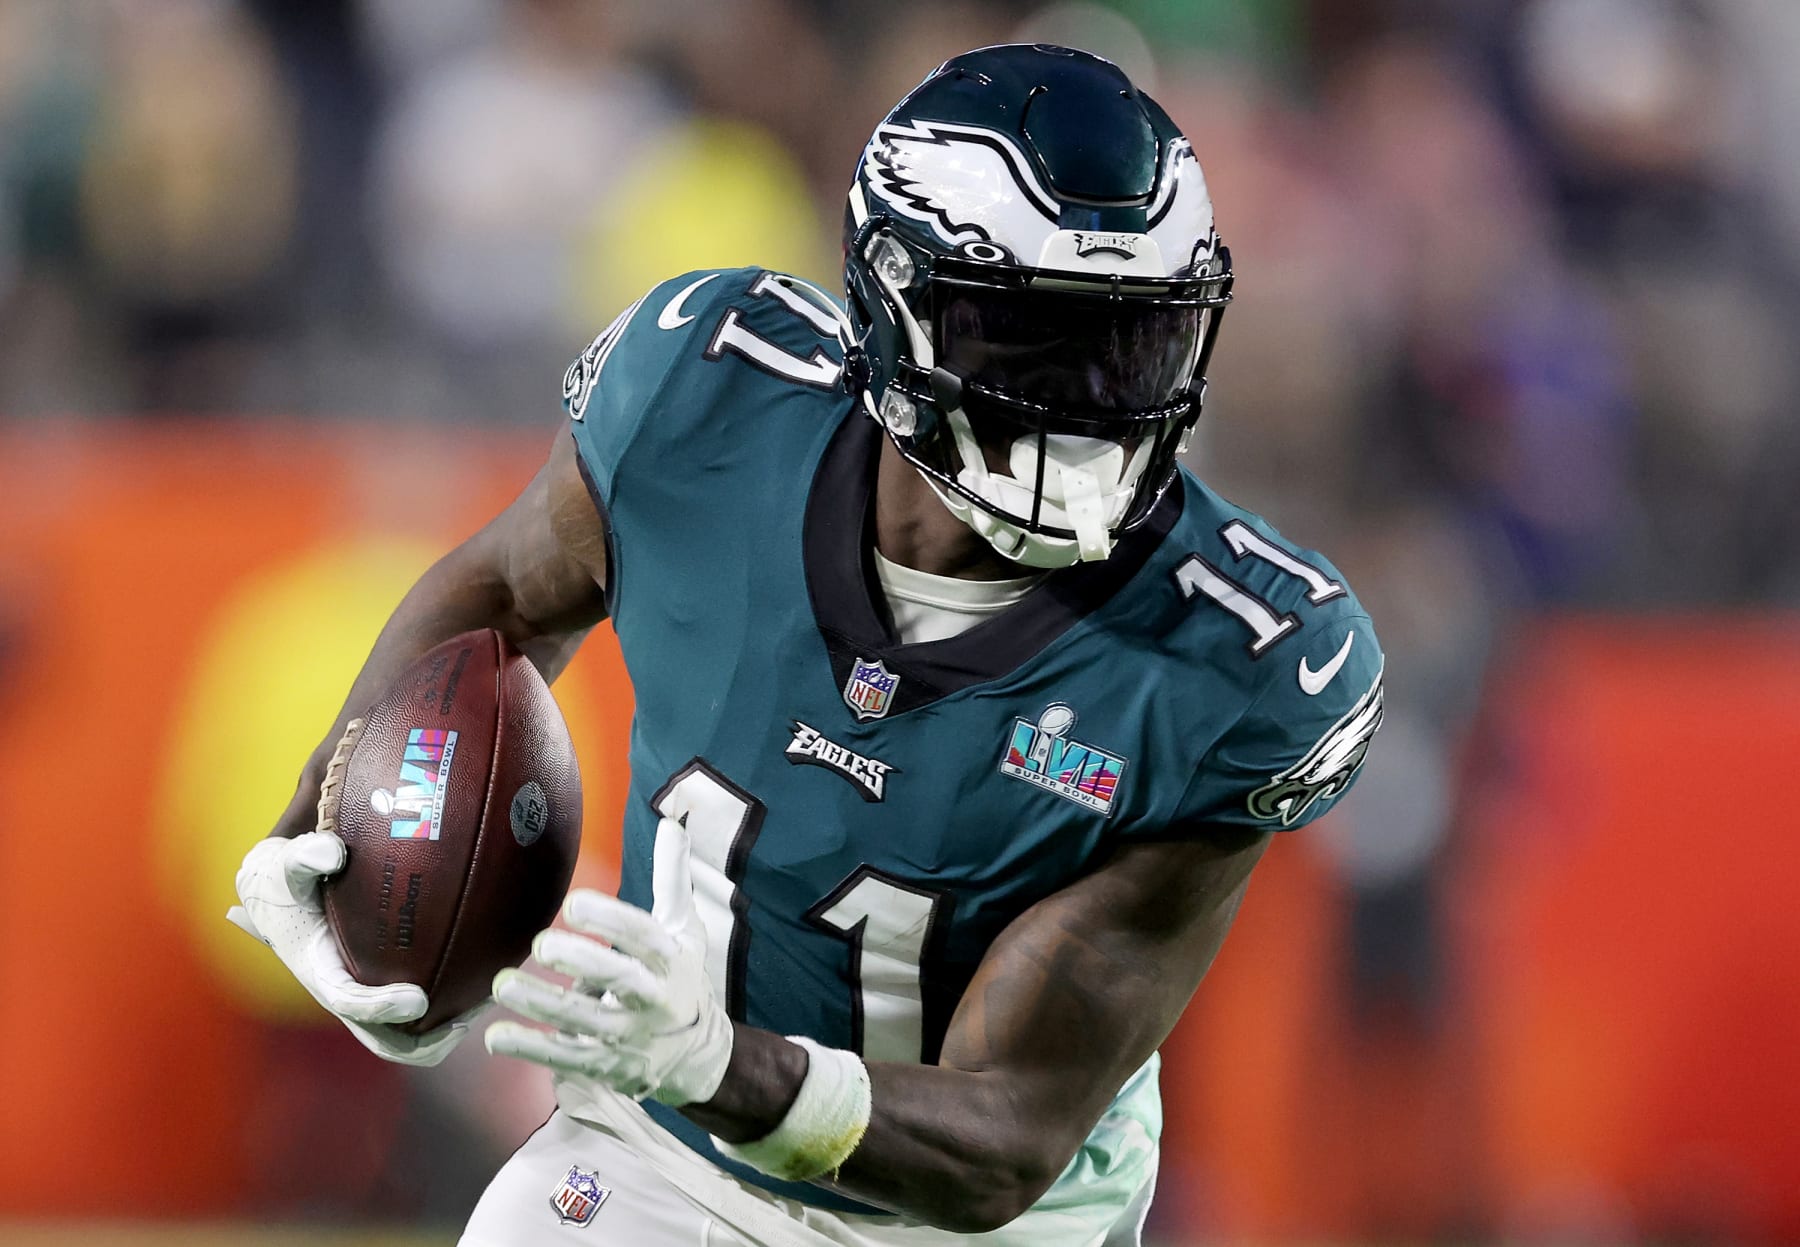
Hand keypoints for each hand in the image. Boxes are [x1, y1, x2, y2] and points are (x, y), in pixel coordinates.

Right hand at [226, 831, 475, 1066]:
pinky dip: (450, 1008)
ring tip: (488, 998)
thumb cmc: (287, 881)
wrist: (279, 895)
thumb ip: (305, 858)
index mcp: (319, 973)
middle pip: (386, 1042)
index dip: (381, 1008)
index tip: (418, 1000)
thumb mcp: (286, 865)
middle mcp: (344, 995)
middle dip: (427, 1041)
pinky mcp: (383, 987)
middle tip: (469, 1015)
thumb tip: (333, 852)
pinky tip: (484, 977)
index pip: (348, 1002)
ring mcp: (366, 996)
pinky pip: (419, 1016)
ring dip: (446, 1031)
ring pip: (408, 1037)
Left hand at [484, 815, 733, 1106]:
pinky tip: (496, 1037)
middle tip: (541, 944)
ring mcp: (630, 1038)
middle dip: (583, 963)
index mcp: (672, 960)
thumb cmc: (680, 977)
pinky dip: (531, 1049)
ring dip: (543, 1005)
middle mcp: (655, 1001)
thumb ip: (673, 878)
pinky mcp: (606, 1066)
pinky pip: (567, 1059)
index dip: (612, 921)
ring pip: (586, 1024)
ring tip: (503, 984)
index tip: (574, 903)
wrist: (697, 1056)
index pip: (646, 937)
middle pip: (622, 981)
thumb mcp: (685, 929)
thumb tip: (674, 821)